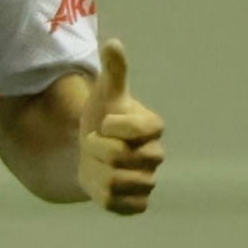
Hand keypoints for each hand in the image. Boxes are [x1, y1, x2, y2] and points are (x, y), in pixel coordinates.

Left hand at [86, 38, 164, 216]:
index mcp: (152, 128)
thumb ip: (113, 70)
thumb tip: (113, 43)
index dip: (114, 128)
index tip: (104, 123)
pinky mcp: (138, 203)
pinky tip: (99, 182)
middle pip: (120, 158)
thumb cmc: (103, 117)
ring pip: (116, 183)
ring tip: (96, 162)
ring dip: (95, 172)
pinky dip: (102, 196)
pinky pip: (119, 204)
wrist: (93, 150)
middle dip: (96, 150)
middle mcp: (155, 156)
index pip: (138, 130)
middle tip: (94, 143)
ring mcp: (148, 181)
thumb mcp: (105, 93)